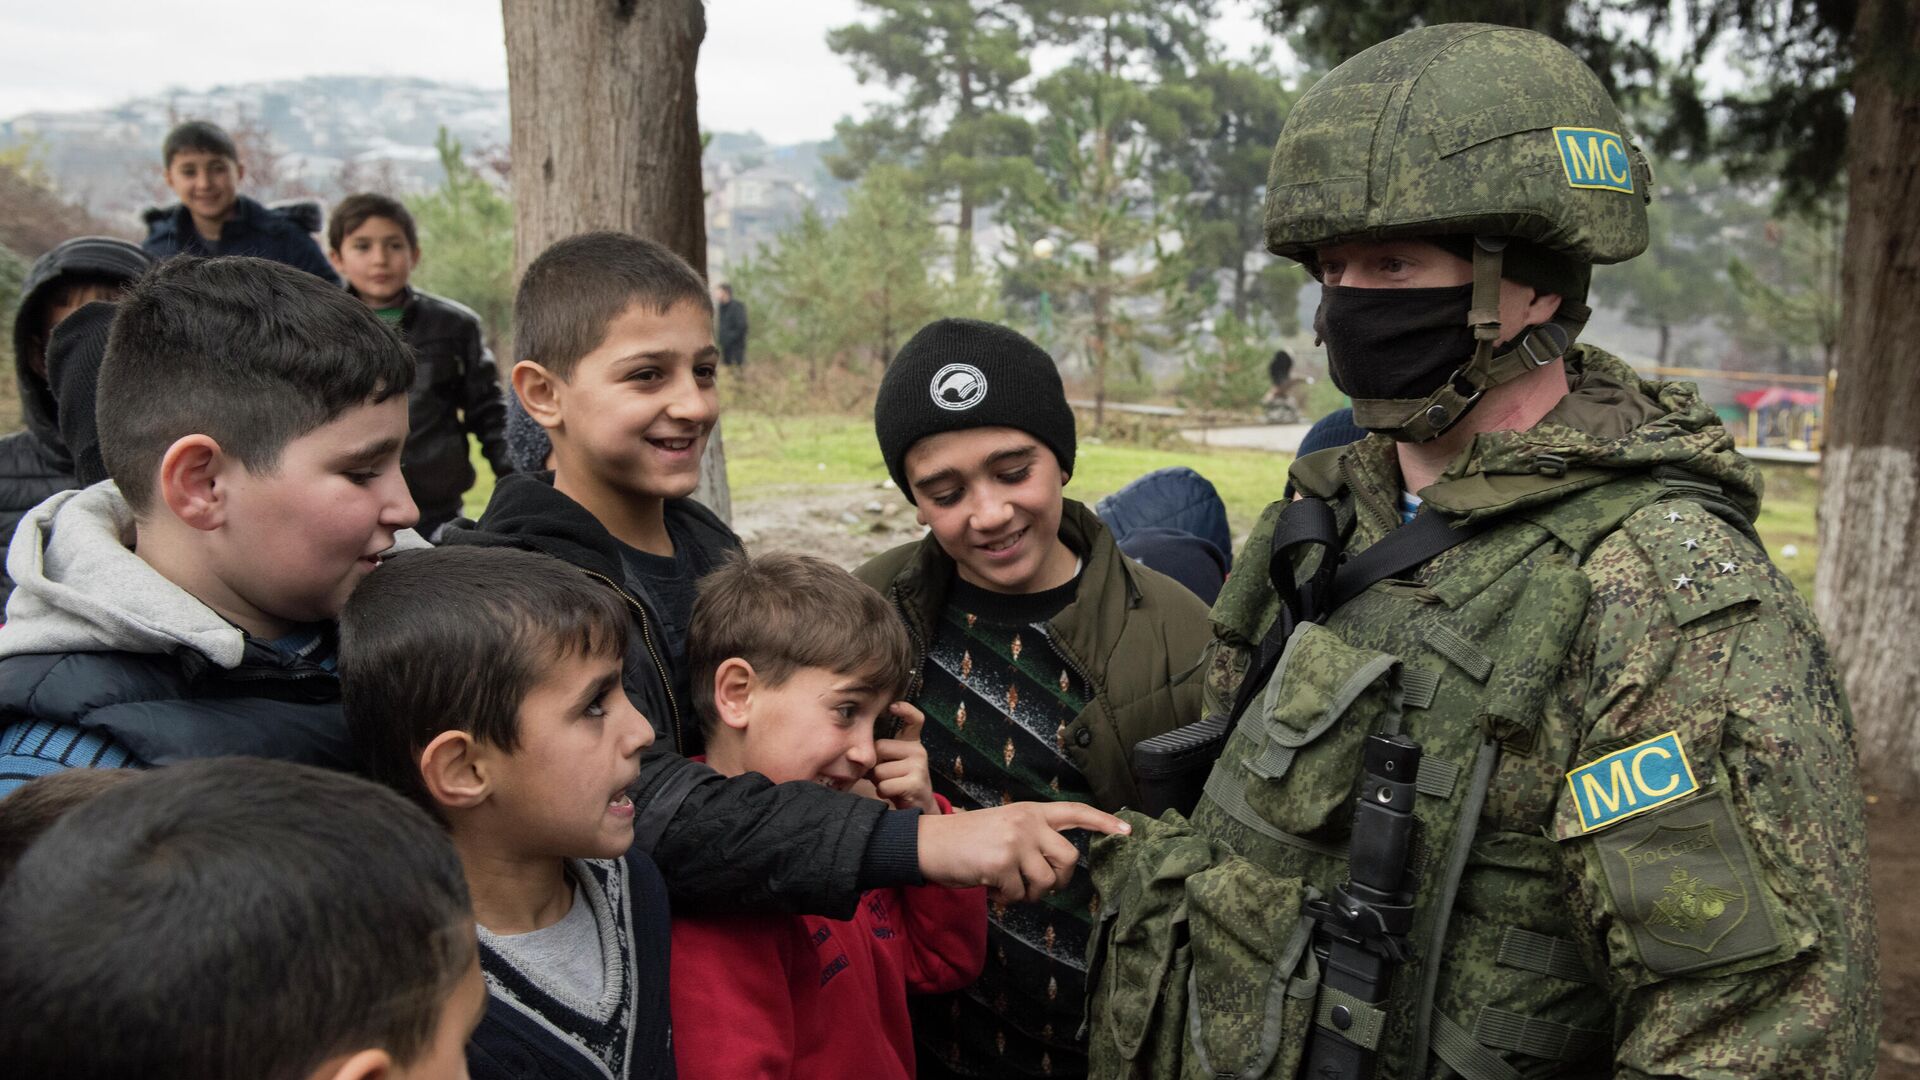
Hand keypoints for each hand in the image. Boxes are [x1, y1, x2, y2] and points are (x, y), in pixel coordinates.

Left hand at [870, 702, 937, 814]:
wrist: (918, 807)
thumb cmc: (898, 782)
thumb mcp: (888, 763)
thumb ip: (875, 753)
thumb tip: (852, 753)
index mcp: (912, 742)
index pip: (915, 719)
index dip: (906, 710)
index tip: (893, 706)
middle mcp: (919, 750)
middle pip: (880, 748)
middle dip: (875, 765)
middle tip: (885, 775)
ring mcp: (919, 765)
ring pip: (880, 770)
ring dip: (879, 782)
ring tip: (891, 785)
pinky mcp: (916, 782)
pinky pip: (885, 785)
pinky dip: (883, 792)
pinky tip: (894, 793)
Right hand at [917, 800, 1128, 903]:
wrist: (928, 843)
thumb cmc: (966, 841)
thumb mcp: (1004, 827)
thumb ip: (1032, 839)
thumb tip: (1056, 870)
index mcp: (1030, 811)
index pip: (1075, 812)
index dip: (1103, 822)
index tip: (1127, 831)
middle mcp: (1027, 822)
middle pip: (1069, 859)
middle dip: (1057, 881)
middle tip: (1035, 886)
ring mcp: (1016, 841)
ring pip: (1046, 882)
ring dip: (1028, 894)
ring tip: (1006, 885)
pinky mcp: (1002, 863)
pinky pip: (1020, 895)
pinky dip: (1007, 899)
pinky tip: (990, 887)